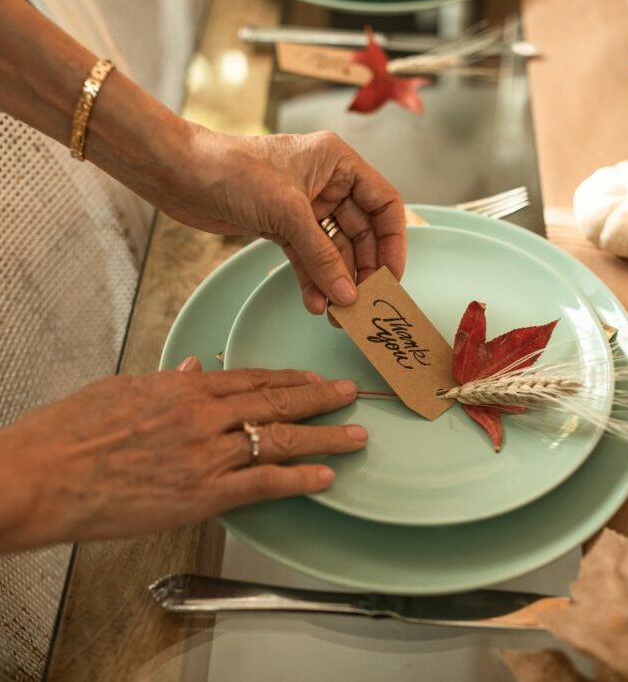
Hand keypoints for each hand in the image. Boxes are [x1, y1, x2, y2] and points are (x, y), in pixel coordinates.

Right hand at [0, 359, 366, 550]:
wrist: (40, 475)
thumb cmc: (72, 430)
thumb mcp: (122, 388)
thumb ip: (167, 378)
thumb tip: (193, 365)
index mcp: (184, 386)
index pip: (252, 378)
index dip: (290, 379)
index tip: (314, 379)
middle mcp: (203, 415)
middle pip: (275, 403)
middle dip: (318, 399)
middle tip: (349, 395)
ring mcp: (205, 455)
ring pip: (278, 440)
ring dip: (323, 437)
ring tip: (355, 434)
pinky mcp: (201, 494)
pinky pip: (262, 484)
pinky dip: (298, 480)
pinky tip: (325, 477)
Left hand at [163, 128, 406, 313]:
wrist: (180, 175)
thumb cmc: (231, 170)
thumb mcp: (287, 212)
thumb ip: (321, 256)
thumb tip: (347, 294)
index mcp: (338, 163)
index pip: (384, 204)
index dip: (393, 242)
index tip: (391, 277)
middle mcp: (327, 183)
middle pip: (362, 233)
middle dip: (362, 270)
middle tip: (363, 303)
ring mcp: (305, 208)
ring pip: (335, 250)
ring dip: (336, 281)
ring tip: (337, 313)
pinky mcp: (283, 227)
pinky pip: (308, 258)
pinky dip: (312, 280)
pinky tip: (315, 303)